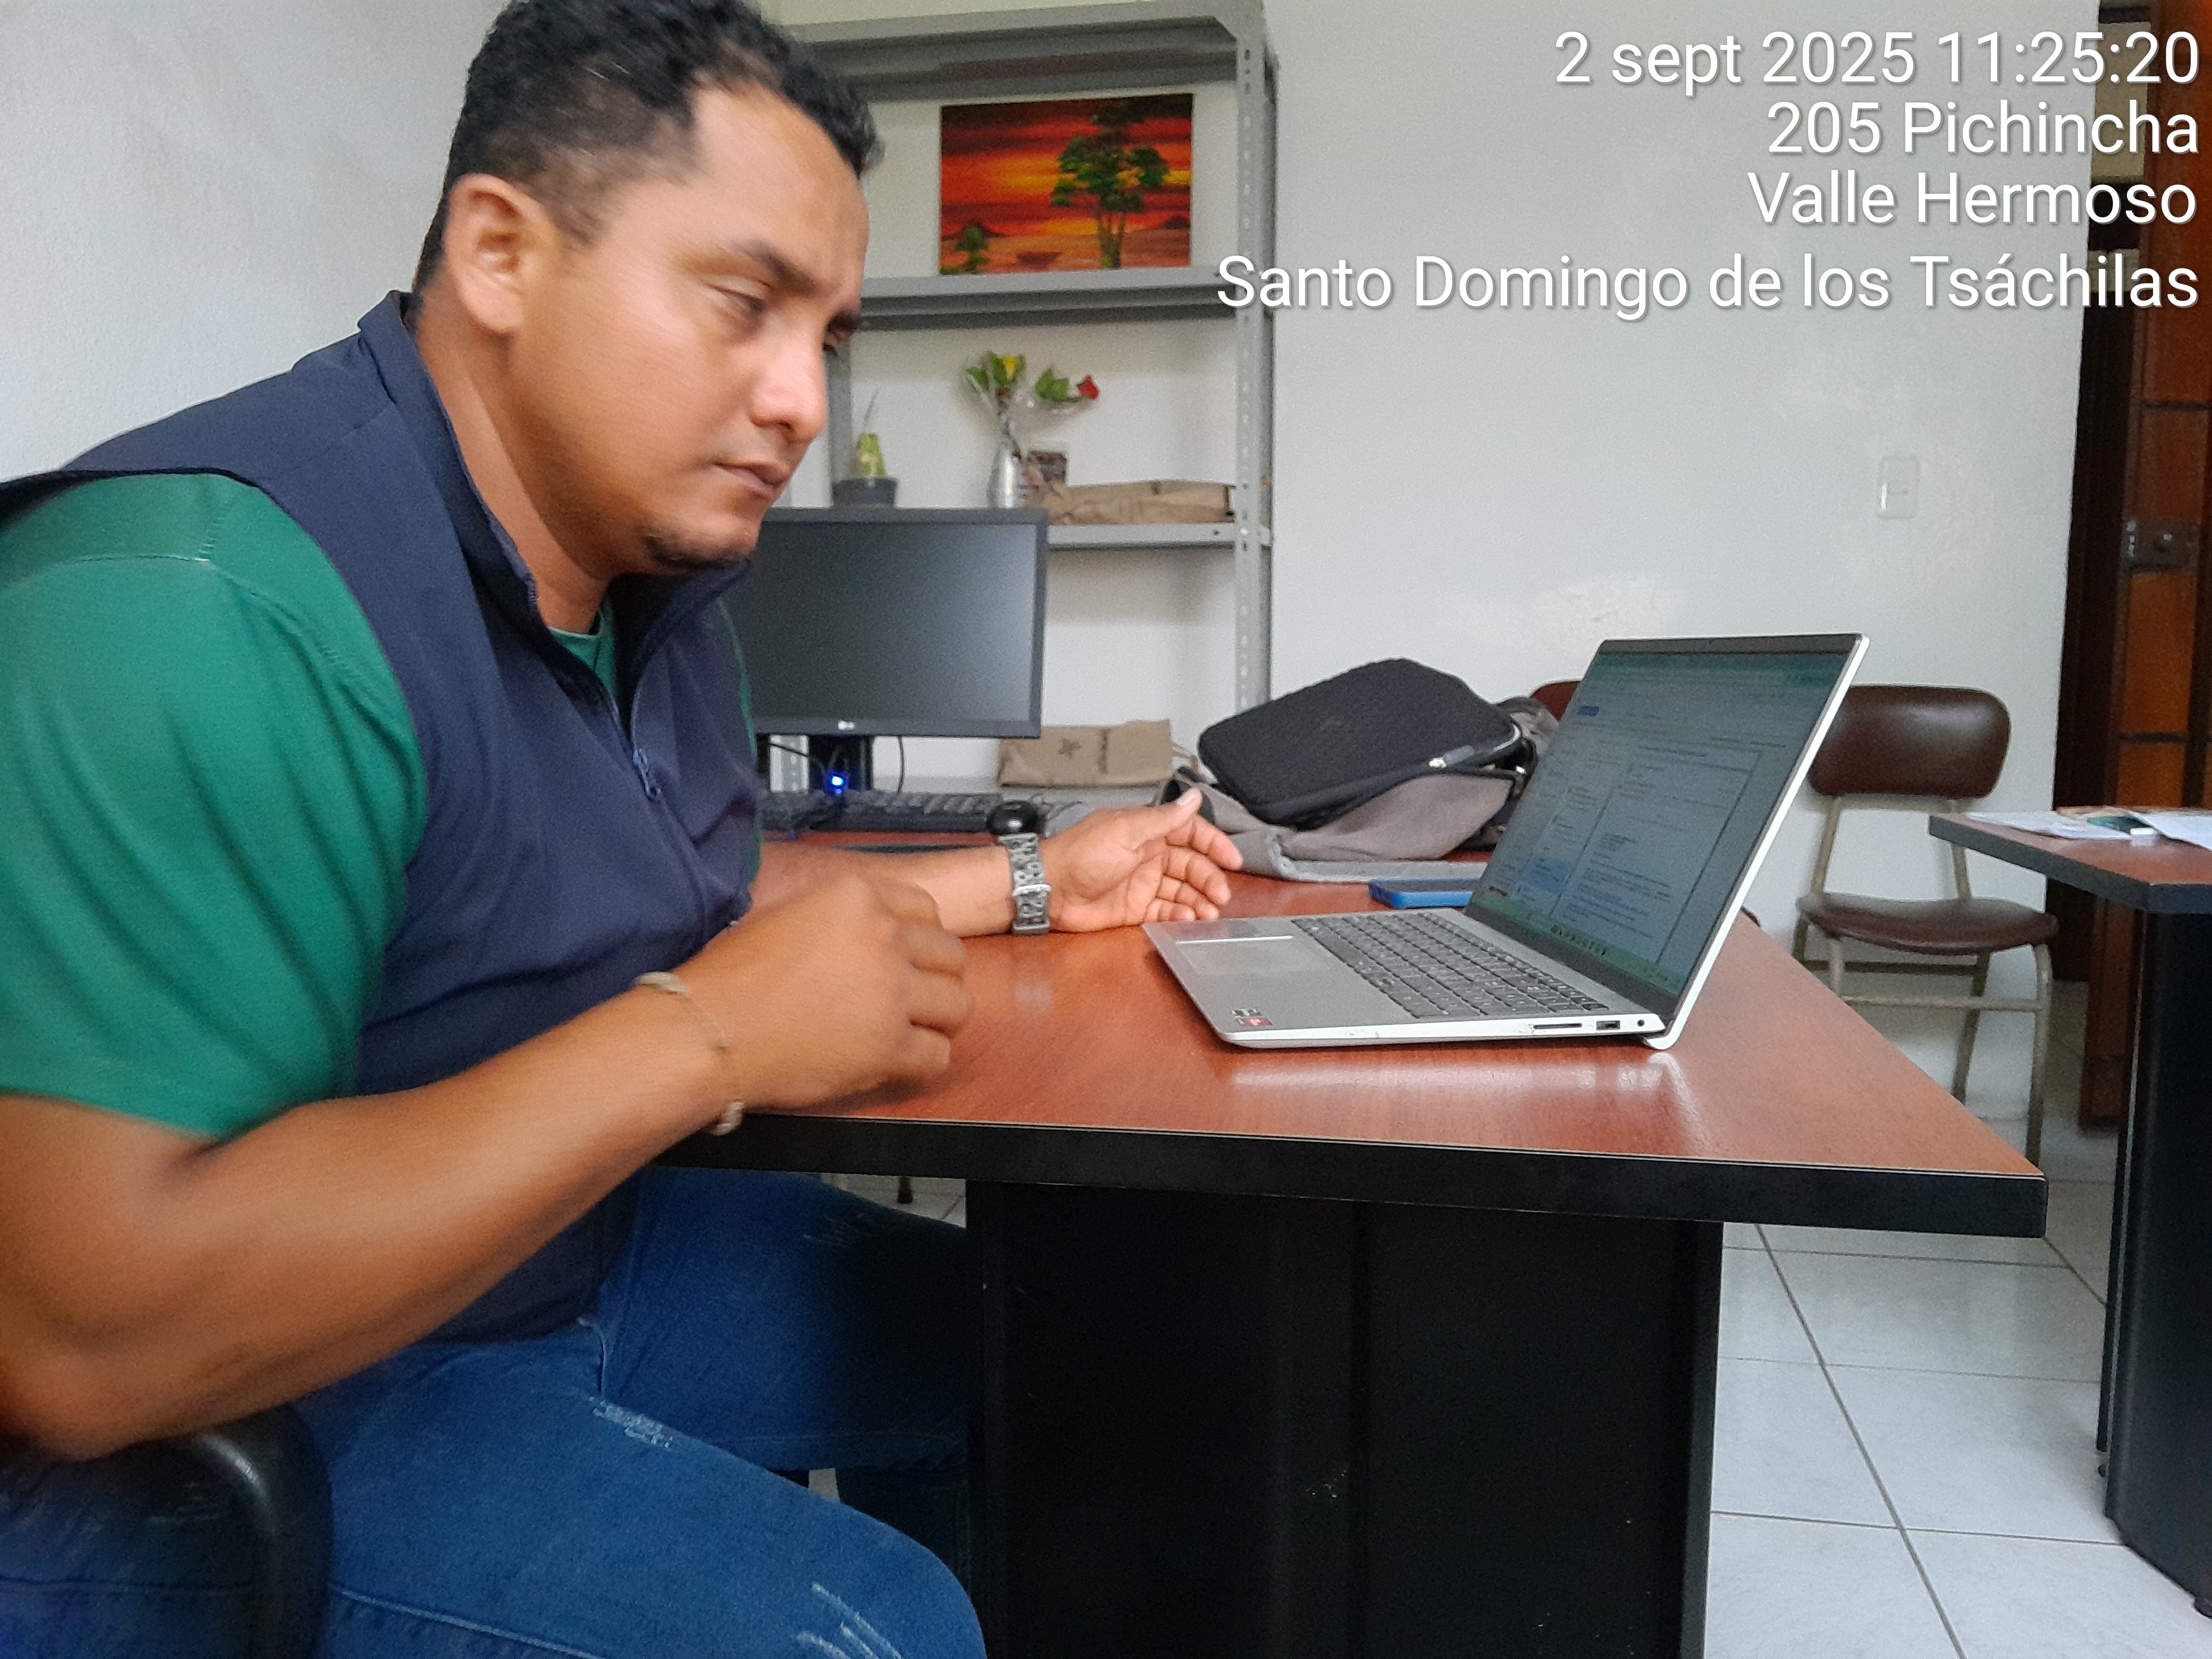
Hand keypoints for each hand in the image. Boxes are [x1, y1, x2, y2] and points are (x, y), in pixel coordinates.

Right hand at [678, 872, 971, 1106]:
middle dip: (935, 976)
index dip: (919, 937)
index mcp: (858, 898)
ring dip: (940, 1018)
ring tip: (914, 1027)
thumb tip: (868, 925)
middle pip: (950, 955)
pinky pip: (938, 1055)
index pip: (927, 910)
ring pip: (958, 1004)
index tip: (908, 955)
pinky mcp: (888, 1048)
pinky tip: (899, 1060)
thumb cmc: (731, 976)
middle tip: (912, 995)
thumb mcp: (787, 913)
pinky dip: (924, 1061)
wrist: (707, 1030)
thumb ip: (838, 914)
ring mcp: (891, 994)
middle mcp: (883, 939)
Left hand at [1040, 790, 1243, 932]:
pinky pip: (1166, 910)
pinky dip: (1181, 915)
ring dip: (1199, 900)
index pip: (1191, 833)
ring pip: (1182, 890)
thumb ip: (1163, 818)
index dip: (1214, 844)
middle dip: (1210, 879)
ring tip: (1209, 913)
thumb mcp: (1125, 831)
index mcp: (1147, 830)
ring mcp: (1143, 881)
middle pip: (1191, 865)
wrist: (1049, 889)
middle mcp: (1149, 854)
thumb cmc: (1081, 855)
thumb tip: (1194, 796)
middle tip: (1221, 895)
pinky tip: (1189, 920)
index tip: (1233, 860)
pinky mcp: (1135, 907)